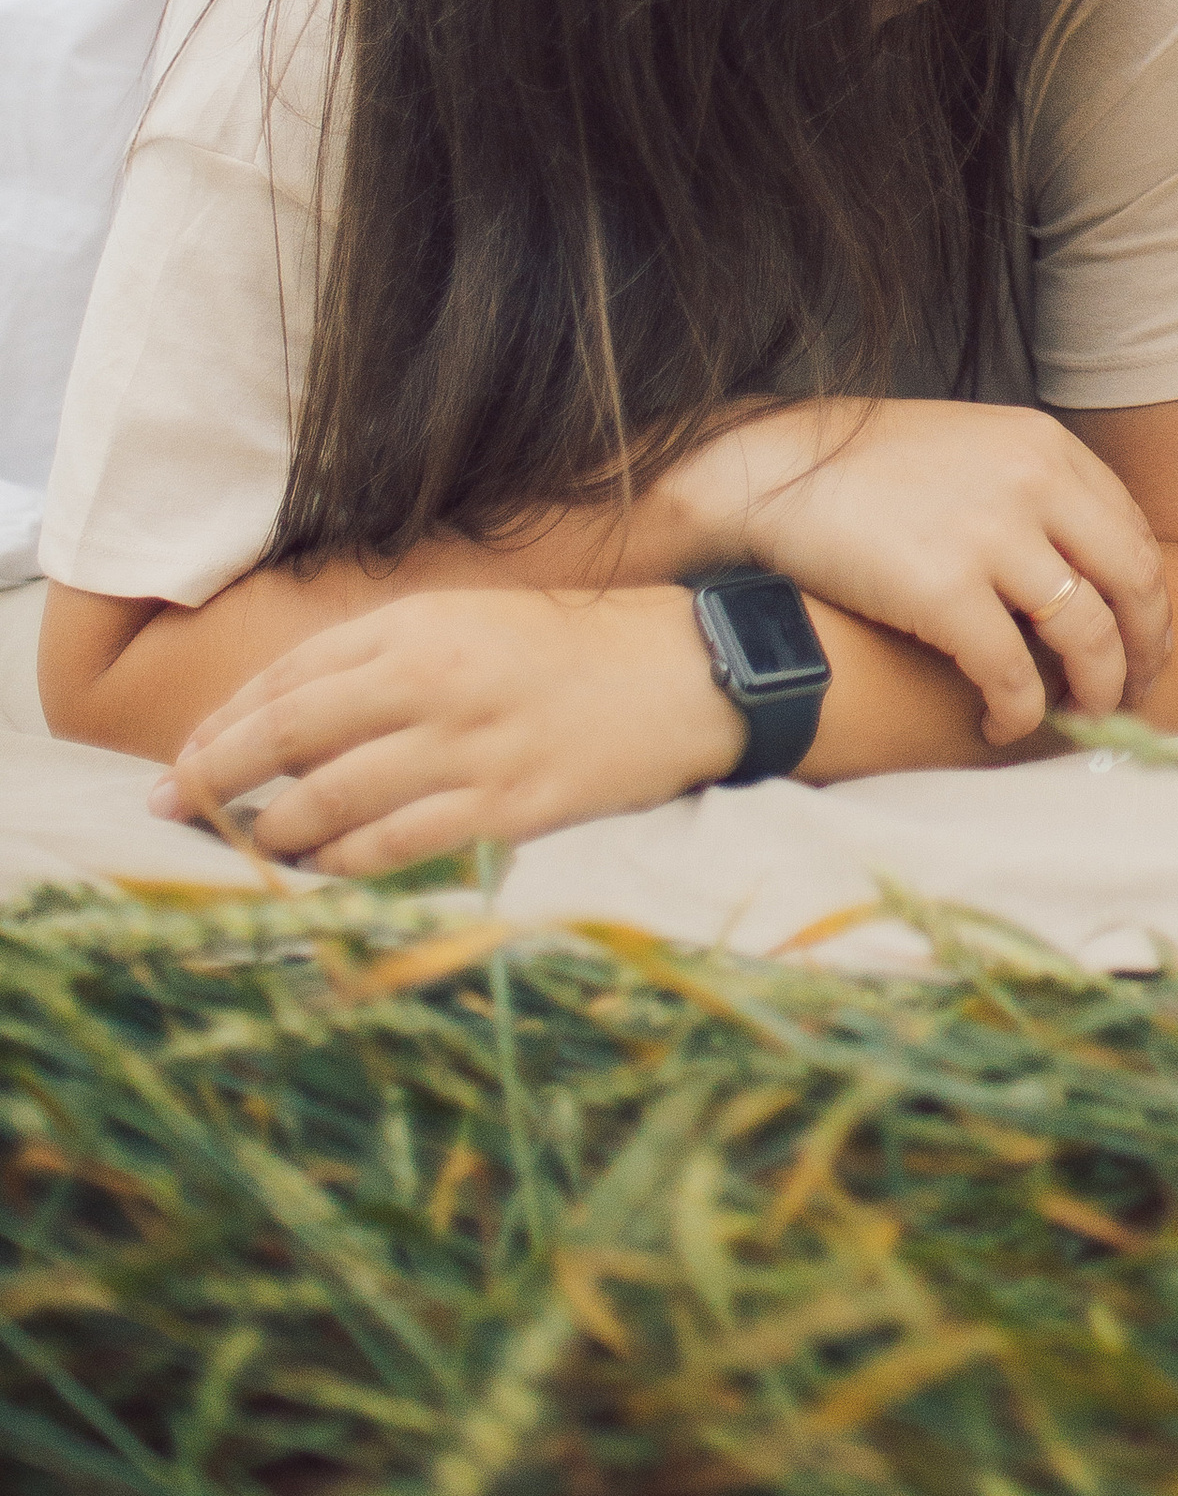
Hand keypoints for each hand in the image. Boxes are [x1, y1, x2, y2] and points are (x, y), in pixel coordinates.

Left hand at [145, 587, 740, 876]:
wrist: (691, 673)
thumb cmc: (581, 647)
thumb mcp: (477, 621)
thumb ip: (392, 657)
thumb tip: (295, 716)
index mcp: (423, 623)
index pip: (291, 676)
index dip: (224, 723)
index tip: (181, 757)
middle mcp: (435, 679)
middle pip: (290, 734)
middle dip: (216, 776)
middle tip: (168, 809)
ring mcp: (470, 746)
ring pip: (331, 800)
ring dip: (272, 833)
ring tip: (246, 849)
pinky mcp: (506, 806)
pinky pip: (395, 846)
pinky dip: (343, 867)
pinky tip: (319, 874)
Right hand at [670, 397, 1171, 746]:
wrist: (770, 470)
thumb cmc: (862, 467)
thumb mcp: (969, 448)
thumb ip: (1030, 489)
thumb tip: (1080, 563)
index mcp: (1044, 447)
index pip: (1133, 532)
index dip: (1148, 599)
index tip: (1142, 639)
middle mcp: (1034, 482)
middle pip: (1134, 583)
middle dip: (1146, 650)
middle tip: (1137, 694)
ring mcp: (992, 534)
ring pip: (1089, 634)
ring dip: (1099, 690)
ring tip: (1084, 718)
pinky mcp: (945, 591)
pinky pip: (1012, 674)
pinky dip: (1020, 713)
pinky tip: (1004, 726)